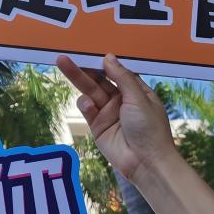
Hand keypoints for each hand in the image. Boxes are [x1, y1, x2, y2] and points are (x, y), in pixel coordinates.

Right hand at [56, 54, 176, 179]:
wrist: (146, 163)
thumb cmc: (149, 128)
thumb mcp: (138, 98)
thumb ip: (122, 77)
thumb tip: (108, 57)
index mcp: (136, 92)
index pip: (116, 72)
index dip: (103, 62)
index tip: (88, 50)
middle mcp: (121, 101)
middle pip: (99, 80)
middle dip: (83, 68)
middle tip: (65, 56)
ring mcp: (108, 113)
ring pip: (90, 92)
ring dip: (78, 79)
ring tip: (64, 63)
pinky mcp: (98, 127)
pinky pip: (88, 110)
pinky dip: (85, 104)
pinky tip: (87, 103)